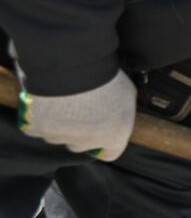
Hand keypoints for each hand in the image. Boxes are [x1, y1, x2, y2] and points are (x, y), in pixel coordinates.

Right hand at [18, 70, 136, 160]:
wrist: (72, 64)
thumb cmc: (104, 76)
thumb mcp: (126, 94)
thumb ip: (121, 112)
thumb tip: (116, 115)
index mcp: (113, 136)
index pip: (111, 153)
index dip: (106, 144)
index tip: (101, 134)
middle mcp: (86, 142)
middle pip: (81, 145)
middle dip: (80, 133)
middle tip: (79, 112)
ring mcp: (60, 137)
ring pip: (58, 137)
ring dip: (60, 126)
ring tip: (63, 104)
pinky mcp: (38, 128)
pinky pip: (38, 129)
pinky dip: (40, 120)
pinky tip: (45, 105)